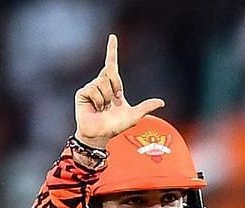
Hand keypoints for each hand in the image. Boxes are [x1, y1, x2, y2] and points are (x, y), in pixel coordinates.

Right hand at [74, 34, 164, 148]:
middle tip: (113, 102)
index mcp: (113, 86)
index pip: (112, 64)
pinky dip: (98, 100)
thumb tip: (162, 102)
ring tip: (103, 108)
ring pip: (102, 82)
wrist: (101, 134)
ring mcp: (91, 88)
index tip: (112, 36)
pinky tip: (96, 108)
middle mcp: (101, 84)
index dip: (112, 50)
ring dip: (106, 98)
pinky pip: (93, 89)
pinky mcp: (83, 93)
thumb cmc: (115, 126)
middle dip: (115, 87)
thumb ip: (146, 107)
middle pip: (110, 72)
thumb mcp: (134, 116)